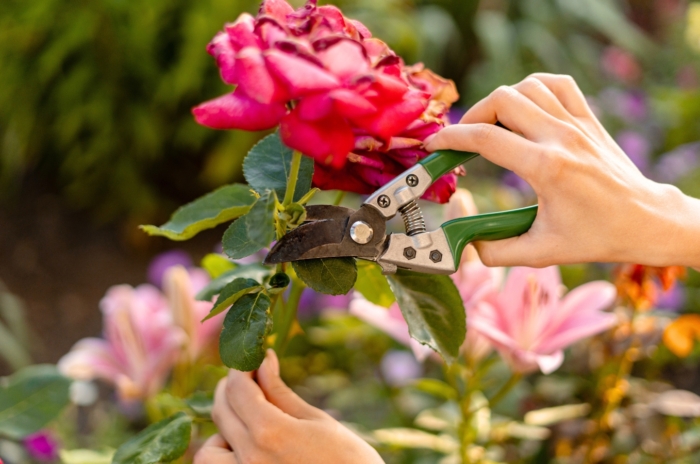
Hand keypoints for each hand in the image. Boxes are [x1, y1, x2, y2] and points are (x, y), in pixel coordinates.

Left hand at [194, 349, 383, 463]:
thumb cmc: (348, 461)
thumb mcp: (317, 421)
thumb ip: (281, 393)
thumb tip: (264, 360)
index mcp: (270, 433)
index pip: (238, 388)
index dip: (242, 367)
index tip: (253, 357)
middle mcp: (249, 458)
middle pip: (222, 411)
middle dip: (231, 388)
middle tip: (250, 378)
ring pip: (208, 450)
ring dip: (222, 430)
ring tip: (248, 422)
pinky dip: (224, 456)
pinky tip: (246, 448)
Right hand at [426, 73, 699, 268]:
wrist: (645, 221)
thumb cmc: (596, 237)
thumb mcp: (541, 252)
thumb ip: (495, 251)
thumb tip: (463, 245)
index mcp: (546, 168)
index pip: (485, 139)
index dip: (450, 139)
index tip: (434, 145)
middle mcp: (561, 138)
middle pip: (503, 101)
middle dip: (473, 117)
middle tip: (464, 141)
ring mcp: (577, 124)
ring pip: (527, 87)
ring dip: (500, 102)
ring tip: (491, 126)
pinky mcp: (588, 120)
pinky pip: (557, 84)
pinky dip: (534, 87)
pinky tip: (525, 106)